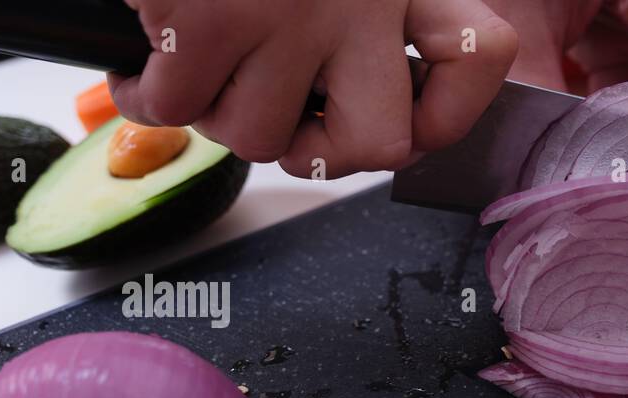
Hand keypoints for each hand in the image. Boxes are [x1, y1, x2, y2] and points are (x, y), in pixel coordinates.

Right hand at [109, 0, 517, 177]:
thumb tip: (399, 120)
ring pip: (264, 138)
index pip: (481, 56)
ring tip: (207, 69)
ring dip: (222, 115)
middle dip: (325, 153)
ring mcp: (287, 11)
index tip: (412, 121)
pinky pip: (177, 109)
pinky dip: (147, 97)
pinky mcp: (205, 19)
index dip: (445, 113)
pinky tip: (145, 71)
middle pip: (382, 143)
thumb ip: (382, 6)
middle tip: (294, 126)